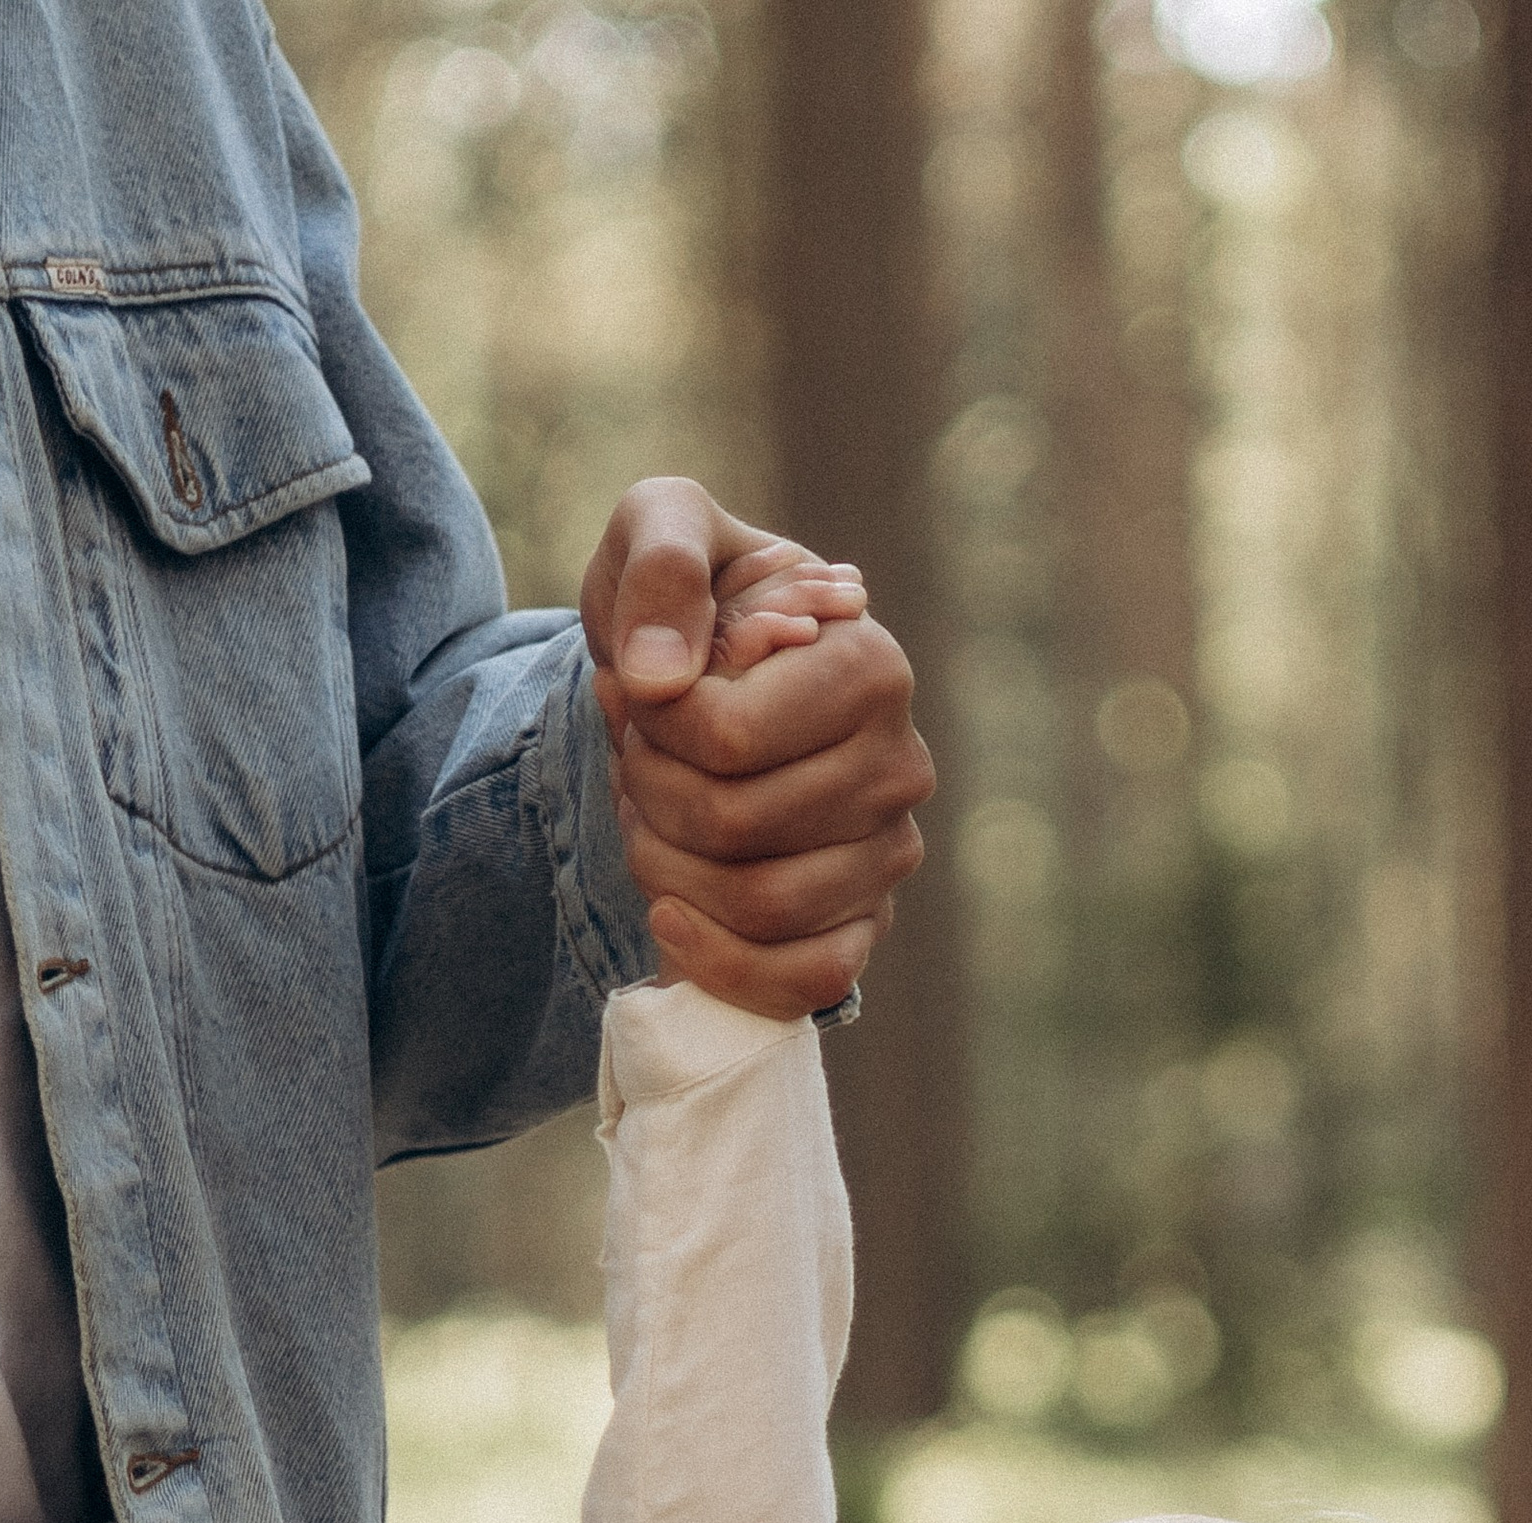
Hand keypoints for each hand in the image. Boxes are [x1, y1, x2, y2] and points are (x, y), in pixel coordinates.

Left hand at [580, 479, 935, 1017]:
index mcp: (871, 666)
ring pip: (761, 907)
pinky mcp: (866, 926)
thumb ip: (660, 565)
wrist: (696, 682)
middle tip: (632, 759)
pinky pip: (806, 982)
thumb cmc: (688, 603)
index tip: (633, 692)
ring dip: (666, 871)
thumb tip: (658, 678)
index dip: (649, 728)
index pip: (728, 738)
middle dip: (648, 798)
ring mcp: (888, 855)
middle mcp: (899, 767)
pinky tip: (669, 915)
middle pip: (736, 828)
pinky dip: (721, 962)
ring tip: (647, 818)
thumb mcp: (659, 530)